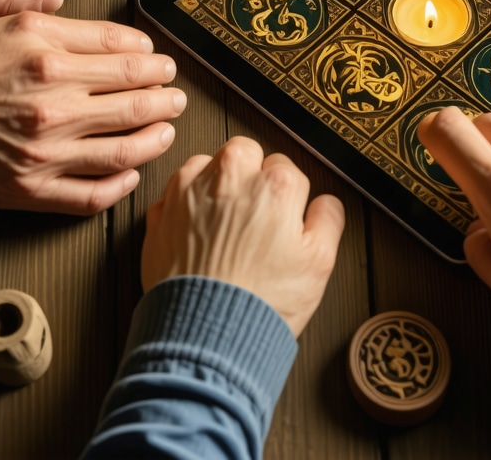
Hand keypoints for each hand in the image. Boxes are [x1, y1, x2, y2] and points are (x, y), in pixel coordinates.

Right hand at [0, 13, 183, 213]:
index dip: (155, 60)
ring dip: (156, 137)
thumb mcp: (7, 23)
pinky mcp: (27, 188)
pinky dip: (122, 184)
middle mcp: (50, 101)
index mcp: (47, 55)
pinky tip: (132, 172)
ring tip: (165, 128)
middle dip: (166, 96)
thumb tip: (124, 40)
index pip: (128, 57)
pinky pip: (92, 194)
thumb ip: (68, 28)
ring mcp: (42, 150)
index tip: (160, 62)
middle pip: (136, 99)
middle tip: (175, 94)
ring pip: (126, 148)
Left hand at [141, 137, 344, 335]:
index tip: (282, 217)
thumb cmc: (262, 303)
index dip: (287, 195)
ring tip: (223, 223)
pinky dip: (184, 204)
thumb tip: (325, 203)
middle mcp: (230, 176)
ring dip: (215, 182)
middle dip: (250, 174)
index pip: (286, 167)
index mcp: (275, 185)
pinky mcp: (162, 211)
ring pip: (207, 164)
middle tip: (253, 214)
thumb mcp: (319, 264)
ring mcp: (190, 191)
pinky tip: (197, 233)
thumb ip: (328, 219)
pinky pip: (176, 191)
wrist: (207, 337)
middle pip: (245, 152)